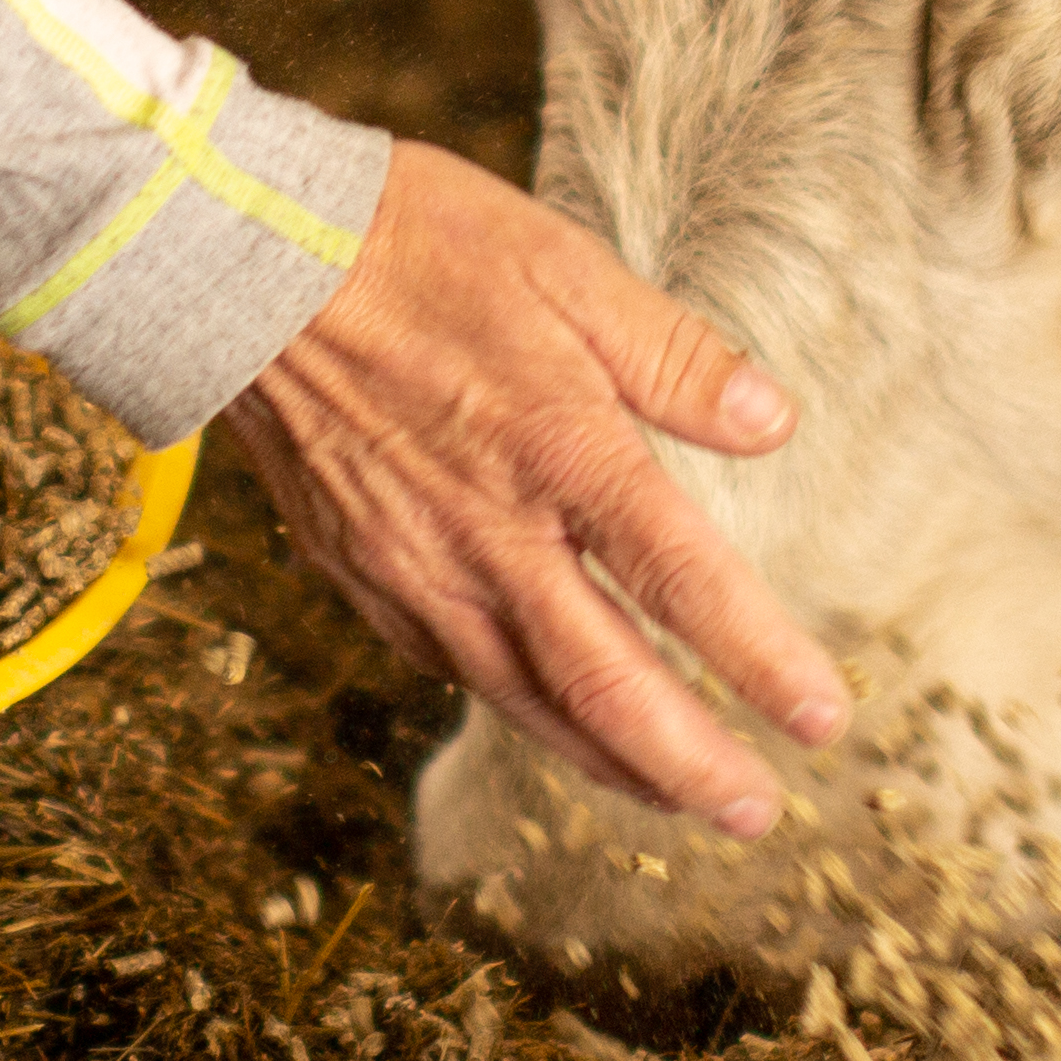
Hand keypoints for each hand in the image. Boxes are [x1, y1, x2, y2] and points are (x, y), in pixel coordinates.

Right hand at [219, 143, 851, 837]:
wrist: (236, 264)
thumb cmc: (408, 246)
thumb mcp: (562, 263)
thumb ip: (673, 356)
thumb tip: (774, 421)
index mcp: (558, 448)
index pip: (682, 581)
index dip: (759, 662)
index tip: (825, 720)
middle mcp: (488, 533)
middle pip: (605, 683)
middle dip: (690, 764)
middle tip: (756, 814)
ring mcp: (416, 568)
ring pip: (526, 701)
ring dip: (611, 762)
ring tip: (677, 800)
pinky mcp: (362, 578)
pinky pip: (455, 670)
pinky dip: (522, 714)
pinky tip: (560, 724)